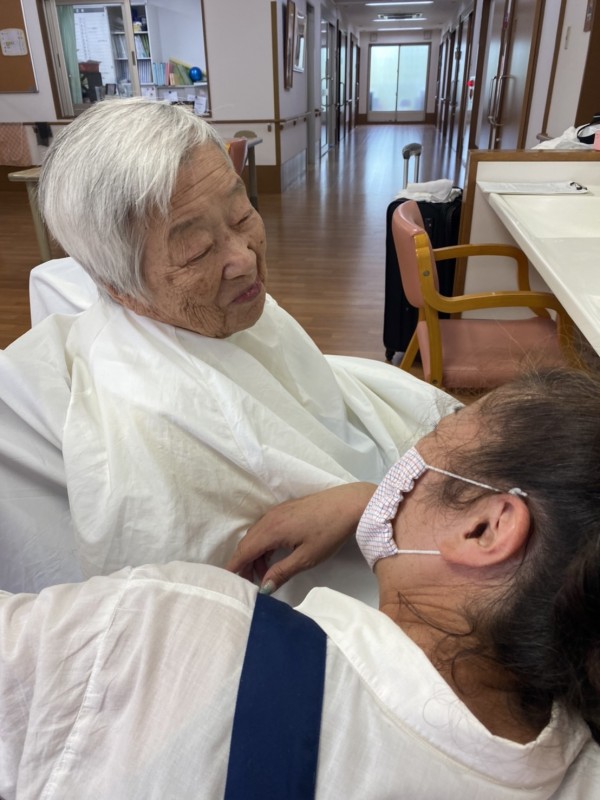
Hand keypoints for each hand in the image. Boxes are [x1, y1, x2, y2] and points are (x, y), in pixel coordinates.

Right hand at [225, 482, 376, 593]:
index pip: (244, 551)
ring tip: (265, 574)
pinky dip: (264, 544)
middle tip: (248, 584)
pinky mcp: (286, 510)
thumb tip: (263, 588)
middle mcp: (270, 518)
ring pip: (256, 535)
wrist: (350, 504)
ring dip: (255, 555)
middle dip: (244, 564)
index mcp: (272, 530)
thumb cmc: (330, 532)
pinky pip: (265, 528)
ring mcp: (277, 512)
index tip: (227, 583)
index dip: (233, 568)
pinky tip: (275, 556)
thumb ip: (282, 572)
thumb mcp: (307, 558)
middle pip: (247, 543)